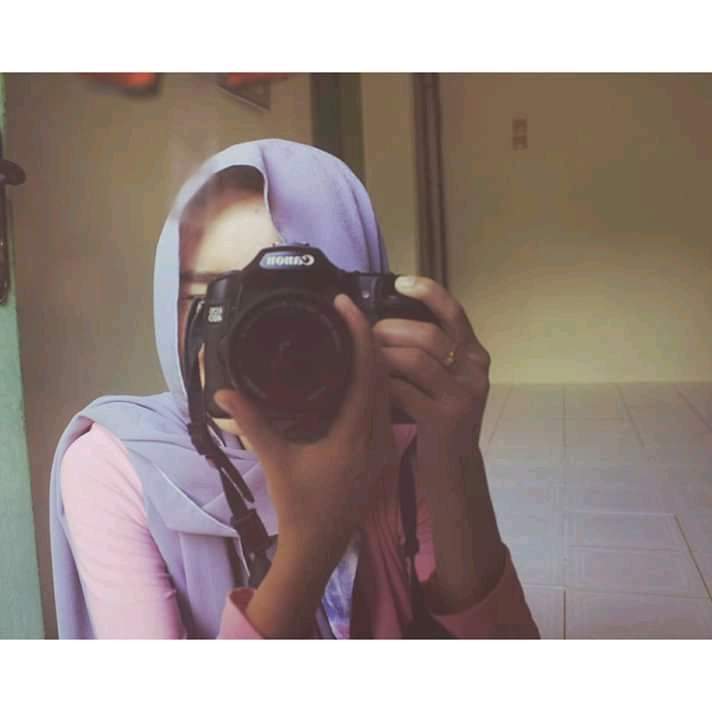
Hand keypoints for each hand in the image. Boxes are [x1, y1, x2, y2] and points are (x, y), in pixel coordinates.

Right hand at [214, 293, 395, 567]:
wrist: (320, 548)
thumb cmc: (297, 506)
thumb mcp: (275, 460)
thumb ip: (251, 422)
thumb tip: (222, 391)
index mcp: (355, 435)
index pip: (367, 372)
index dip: (360, 334)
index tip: (346, 305)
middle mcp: (379, 437)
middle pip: (384, 376)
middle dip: (371, 340)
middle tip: (349, 312)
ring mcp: (388, 447)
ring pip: (391, 392)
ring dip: (378, 361)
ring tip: (356, 335)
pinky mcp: (387, 454)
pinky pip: (389, 408)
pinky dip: (379, 385)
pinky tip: (365, 374)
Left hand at [372, 275, 490, 455]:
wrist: (455, 472)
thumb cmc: (438, 419)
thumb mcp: (443, 382)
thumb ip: (427, 353)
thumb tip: (384, 320)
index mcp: (474, 355)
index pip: (454, 312)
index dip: (428, 292)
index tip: (401, 283)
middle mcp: (475, 371)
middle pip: (426, 334)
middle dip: (388, 330)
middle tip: (364, 336)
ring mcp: (463, 396)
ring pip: (413, 359)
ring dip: (380, 355)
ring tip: (363, 360)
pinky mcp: (445, 419)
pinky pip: (402, 390)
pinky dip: (379, 384)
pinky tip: (368, 387)